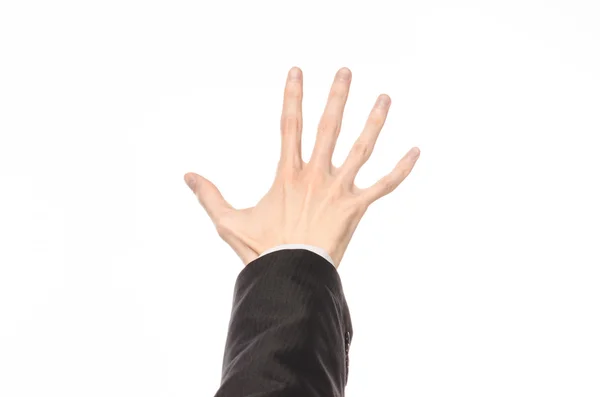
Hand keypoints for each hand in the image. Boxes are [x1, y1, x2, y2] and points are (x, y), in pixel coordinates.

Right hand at [184, 67, 419, 267]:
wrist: (291, 276)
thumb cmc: (261, 250)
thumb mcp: (229, 221)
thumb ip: (210, 195)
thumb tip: (187, 174)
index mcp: (287, 174)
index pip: (289, 124)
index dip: (293, 96)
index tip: (298, 71)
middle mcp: (315, 175)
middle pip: (329, 127)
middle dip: (338, 96)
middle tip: (346, 71)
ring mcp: (338, 190)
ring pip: (361, 149)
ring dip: (374, 122)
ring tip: (385, 97)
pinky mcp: (356, 209)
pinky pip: (383, 186)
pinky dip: (401, 170)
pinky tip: (416, 151)